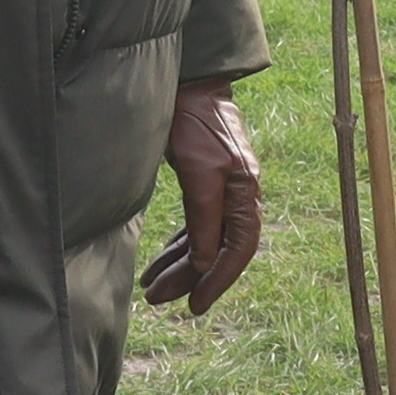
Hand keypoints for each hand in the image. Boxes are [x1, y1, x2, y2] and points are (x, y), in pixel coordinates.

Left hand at [140, 79, 263, 313]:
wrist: (191, 88)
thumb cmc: (195, 125)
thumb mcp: (198, 172)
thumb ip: (205, 217)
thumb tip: (208, 263)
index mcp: (245, 194)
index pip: (238, 250)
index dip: (218, 281)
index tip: (195, 306)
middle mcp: (238, 198)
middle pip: (218, 251)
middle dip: (189, 278)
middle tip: (157, 299)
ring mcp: (222, 193)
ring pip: (204, 243)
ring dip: (179, 267)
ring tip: (150, 288)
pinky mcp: (205, 187)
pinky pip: (196, 229)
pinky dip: (178, 248)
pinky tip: (158, 264)